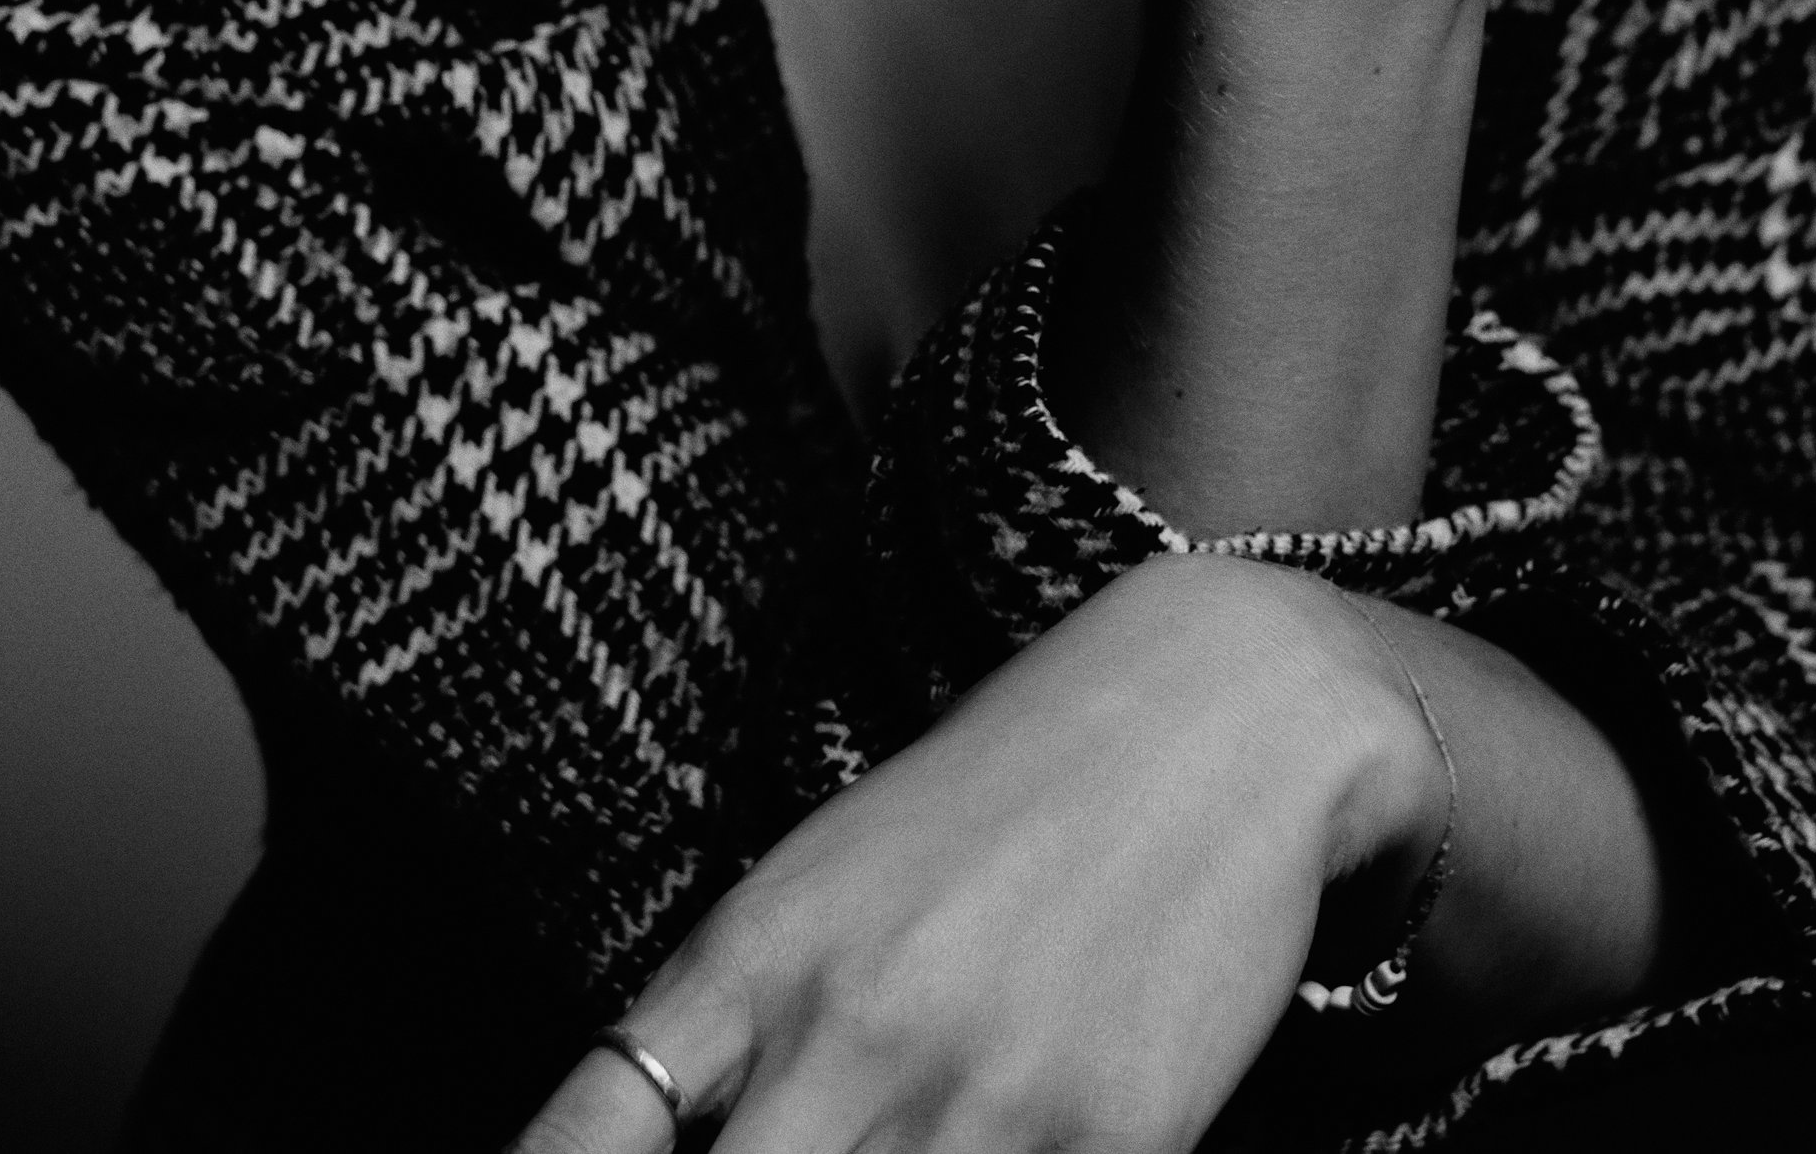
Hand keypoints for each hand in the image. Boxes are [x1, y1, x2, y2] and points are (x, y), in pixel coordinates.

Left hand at [513, 556, 1443, 1153]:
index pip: (594, 1130)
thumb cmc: (1014, 786)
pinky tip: (1010, 1151)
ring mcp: (981, 1099)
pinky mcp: (1117, 1142)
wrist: (1222, 706)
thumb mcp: (836, 872)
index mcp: (758, 955)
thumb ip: (742, 1028)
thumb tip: (668, 1137)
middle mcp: (849, 1033)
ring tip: (913, 1148)